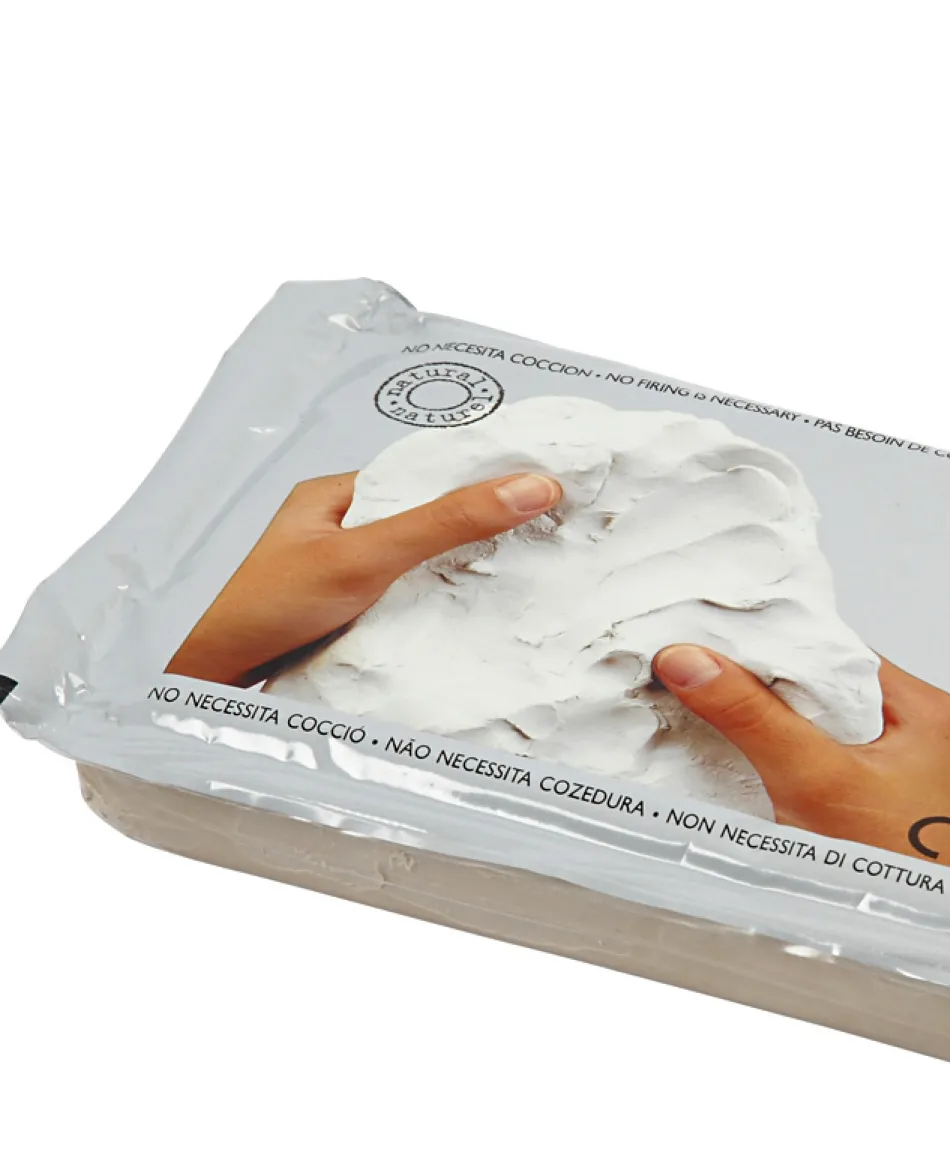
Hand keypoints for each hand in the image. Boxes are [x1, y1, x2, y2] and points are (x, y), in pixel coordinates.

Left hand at [166, 471, 561, 686]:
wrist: (205, 676)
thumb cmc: (269, 606)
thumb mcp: (369, 556)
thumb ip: (446, 525)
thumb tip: (530, 487)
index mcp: (335, 495)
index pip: (424, 476)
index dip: (479, 482)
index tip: (539, 490)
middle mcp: (336, 530)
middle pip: (423, 523)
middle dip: (475, 534)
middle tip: (542, 543)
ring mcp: (337, 576)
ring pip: (413, 567)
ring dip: (453, 579)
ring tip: (515, 585)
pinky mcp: (339, 618)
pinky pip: (400, 604)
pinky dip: (430, 612)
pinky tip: (460, 626)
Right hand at [654, 646, 949, 883]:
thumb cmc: (920, 873)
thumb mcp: (821, 783)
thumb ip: (755, 720)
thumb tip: (695, 662)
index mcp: (920, 706)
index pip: (830, 648)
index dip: (768, 645)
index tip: (708, 646)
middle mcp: (918, 734)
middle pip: (822, 691)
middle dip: (764, 693)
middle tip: (701, 689)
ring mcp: (902, 776)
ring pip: (822, 734)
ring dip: (775, 735)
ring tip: (723, 732)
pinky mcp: (886, 812)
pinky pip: (827, 772)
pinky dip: (791, 773)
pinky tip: (762, 783)